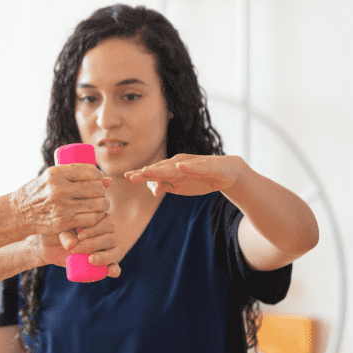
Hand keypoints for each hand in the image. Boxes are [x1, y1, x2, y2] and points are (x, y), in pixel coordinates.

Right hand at [11, 164, 111, 235]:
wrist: (20, 212)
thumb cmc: (39, 192)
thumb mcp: (52, 178)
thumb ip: (76, 177)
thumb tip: (109, 180)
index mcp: (57, 173)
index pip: (90, 171)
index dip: (100, 176)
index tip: (100, 180)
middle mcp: (60, 189)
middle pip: (96, 188)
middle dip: (102, 191)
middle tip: (100, 194)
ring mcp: (62, 206)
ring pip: (97, 204)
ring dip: (103, 204)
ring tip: (100, 204)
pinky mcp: (64, 222)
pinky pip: (91, 218)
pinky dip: (97, 216)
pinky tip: (94, 214)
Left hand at [36, 212, 119, 276]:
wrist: (52, 247)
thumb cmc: (57, 233)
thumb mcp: (59, 231)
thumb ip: (65, 235)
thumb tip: (72, 244)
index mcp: (100, 219)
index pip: (107, 222)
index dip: (95, 230)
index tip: (79, 236)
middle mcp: (108, 233)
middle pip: (111, 237)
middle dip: (94, 244)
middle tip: (76, 250)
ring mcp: (110, 249)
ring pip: (116, 251)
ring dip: (105, 257)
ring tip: (90, 260)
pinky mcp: (107, 264)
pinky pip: (116, 267)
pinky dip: (115, 270)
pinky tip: (110, 271)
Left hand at [124, 154, 244, 197]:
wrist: (227, 173)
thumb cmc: (200, 178)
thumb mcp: (181, 186)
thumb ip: (166, 186)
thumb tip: (153, 189)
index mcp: (171, 169)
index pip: (153, 172)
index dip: (140, 174)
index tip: (126, 177)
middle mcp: (179, 163)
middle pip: (160, 168)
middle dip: (146, 172)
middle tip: (131, 176)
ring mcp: (192, 163)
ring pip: (174, 167)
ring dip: (161, 169)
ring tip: (148, 171)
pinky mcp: (206, 165)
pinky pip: (196, 166)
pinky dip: (187, 166)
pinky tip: (179, 167)